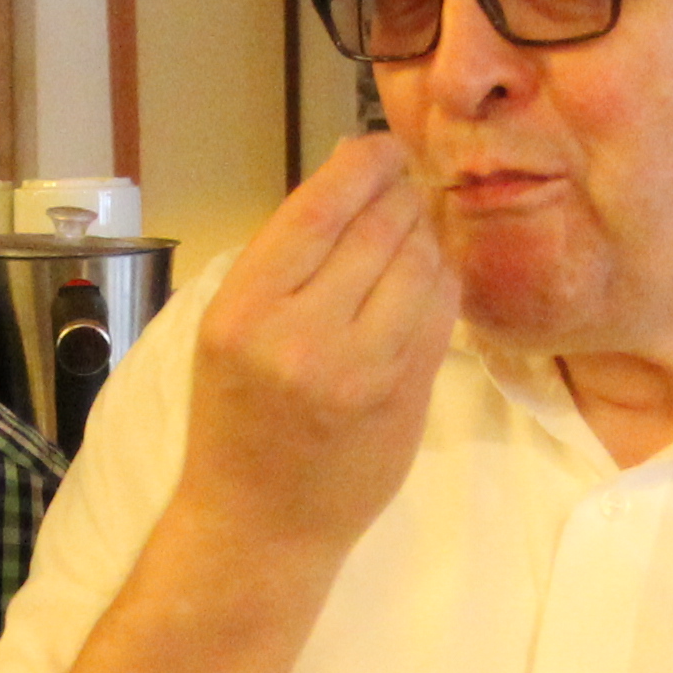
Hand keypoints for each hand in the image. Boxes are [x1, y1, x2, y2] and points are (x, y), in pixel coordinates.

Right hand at [175, 130, 451, 557]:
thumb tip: (350, 173)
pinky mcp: (407, 397)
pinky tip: (426, 280)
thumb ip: (286, 258)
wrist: (259, 524)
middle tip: (403, 189)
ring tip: (412, 235)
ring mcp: (362, 370)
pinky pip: (442, 312)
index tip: (381, 148)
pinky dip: (440, 282)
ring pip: (421, 264)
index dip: (363, 164)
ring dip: (425, 236)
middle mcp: (302, 336)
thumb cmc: (235, 420)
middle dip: (400, 196)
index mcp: (244, 311)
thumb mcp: (231, 330)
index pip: (320, 207)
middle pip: (379, 227)